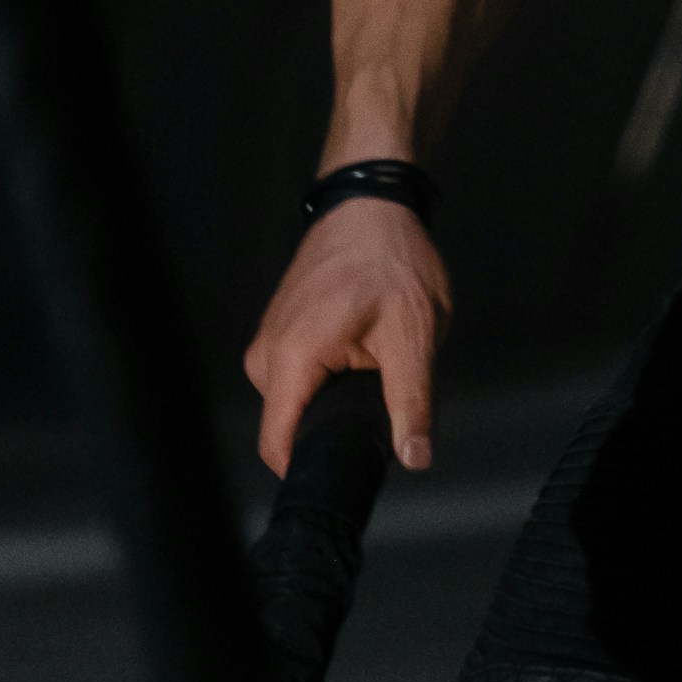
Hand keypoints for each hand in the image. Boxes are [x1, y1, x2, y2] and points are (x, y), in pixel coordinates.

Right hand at [242, 197, 447, 474]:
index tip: (350, 476)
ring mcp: (268, 343)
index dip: (313, 471)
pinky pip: (297, 382)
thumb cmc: (389, 258)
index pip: (278, 445)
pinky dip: (329, 382)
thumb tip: (415, 458)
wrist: (369, 204)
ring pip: (296, 406)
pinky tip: (360, 357)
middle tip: (383, 406)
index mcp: (291, 358)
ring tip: (375, 369)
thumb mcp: (413, 335)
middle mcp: (266, 354)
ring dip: (335, 403)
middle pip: (290, 429)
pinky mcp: (278, 335)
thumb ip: (411, 404)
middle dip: (334, 432)